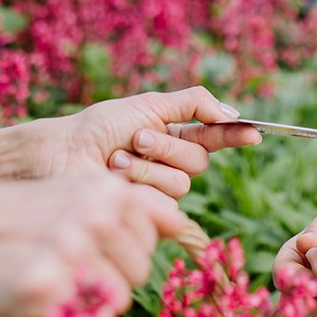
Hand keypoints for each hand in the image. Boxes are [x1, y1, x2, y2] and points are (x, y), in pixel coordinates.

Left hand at [0, 87, 261, 197]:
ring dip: (149, 166)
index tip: (254, 132)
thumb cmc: (97, 127)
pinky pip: (165, 202)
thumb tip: (232, 111)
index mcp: (172, 134)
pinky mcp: (143, 213)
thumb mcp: (147, 105)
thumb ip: (193, 103)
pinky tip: (115, 177)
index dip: (235, 135)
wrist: (62, 155)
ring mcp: (155, 191)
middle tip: (138, 139)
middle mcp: (168, 164)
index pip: (214, 136)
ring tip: (117, 159)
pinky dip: (139, 183)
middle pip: (199, 162)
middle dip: (170, 147)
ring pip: (182, 183)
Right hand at [0, 172, 192, 316]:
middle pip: (140, 266)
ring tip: (51, 279)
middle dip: (111, 275)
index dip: (128, 246)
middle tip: (66, 267)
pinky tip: (35, 293)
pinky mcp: (50, 289)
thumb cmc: (9, 219)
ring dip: (92, 298)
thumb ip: (122, 207)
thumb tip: (180, 225)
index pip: (158, 229)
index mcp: (104, 189)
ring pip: (119, 295)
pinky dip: (66, 314)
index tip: (97, 248)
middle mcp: (96, 216)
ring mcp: (74, 252)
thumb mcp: (68, 194)